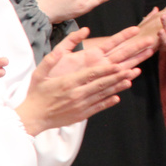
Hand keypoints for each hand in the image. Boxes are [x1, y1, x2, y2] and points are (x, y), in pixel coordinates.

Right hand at [15, 28, 141, 135]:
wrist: (31, 118)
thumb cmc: (36, 93)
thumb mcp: (40, 73)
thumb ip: (52, 58)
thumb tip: (62, 47)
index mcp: (68, 83)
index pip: (92, 74)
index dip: (107, 69)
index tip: (120, 64)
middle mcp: (76, 94)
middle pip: (101, 84)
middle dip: (119, 76)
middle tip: (134, 69)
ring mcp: (80, 106)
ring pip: (103, 95)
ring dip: (118, 87)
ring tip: (131, 79)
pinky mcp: (81, 115)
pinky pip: (98, 107)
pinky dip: (109, 101)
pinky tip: (118, 96)